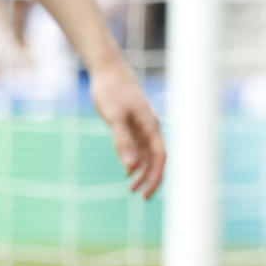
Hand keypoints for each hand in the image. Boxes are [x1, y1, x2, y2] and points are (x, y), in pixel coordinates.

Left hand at [90, 60, 165, 197]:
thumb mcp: (114, 116)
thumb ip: (122, 141)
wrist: (106, 69)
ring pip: (146, 154)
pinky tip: (127, 169)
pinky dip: (134, 159)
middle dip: (150, 178)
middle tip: (140, 196)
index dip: (156, 176)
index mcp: (150, 125)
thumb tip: (131, 167)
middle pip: (155, 159)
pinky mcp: (131, 123)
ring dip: (141, 171)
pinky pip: (138, 146)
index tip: (147, 193)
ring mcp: (141, 125)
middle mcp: (149, 127)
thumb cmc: (111, 90)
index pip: (159, 157)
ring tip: (131, 187)